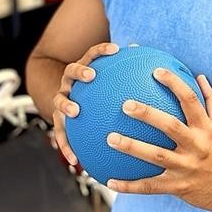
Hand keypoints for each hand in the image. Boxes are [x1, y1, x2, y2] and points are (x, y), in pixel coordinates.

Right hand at [52, 42, 118, 164]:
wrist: (69, 109)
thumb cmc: (98, 96)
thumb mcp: (110, 88)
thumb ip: (127, 77)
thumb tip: (154, 66)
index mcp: (85, 71)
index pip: (92, 55)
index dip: (102, 50)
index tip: (115, 49)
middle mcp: (70, 83)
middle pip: (71, 71)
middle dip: (80, 72)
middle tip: (91, 75)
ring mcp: (62, 100)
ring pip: (59, 100)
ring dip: (66, 104)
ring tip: (75, 112)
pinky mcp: (58, 121)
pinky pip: (60, 134)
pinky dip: (66, 147)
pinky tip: (77, 162)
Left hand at [106, 70, 211, 211]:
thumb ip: (210, 101)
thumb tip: (199, 76)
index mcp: (206, 128)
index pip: (190, 100)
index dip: (174, 84)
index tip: (156, 71)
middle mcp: (196, 145)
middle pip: (170, 126)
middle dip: (148, 114)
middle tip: (125, 104)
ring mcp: (186, 167)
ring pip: (156, 156)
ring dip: (132, 147)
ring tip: (110, 138)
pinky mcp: (178, 186)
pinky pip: (150, 187)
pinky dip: (130, 186)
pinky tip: (110, 182)